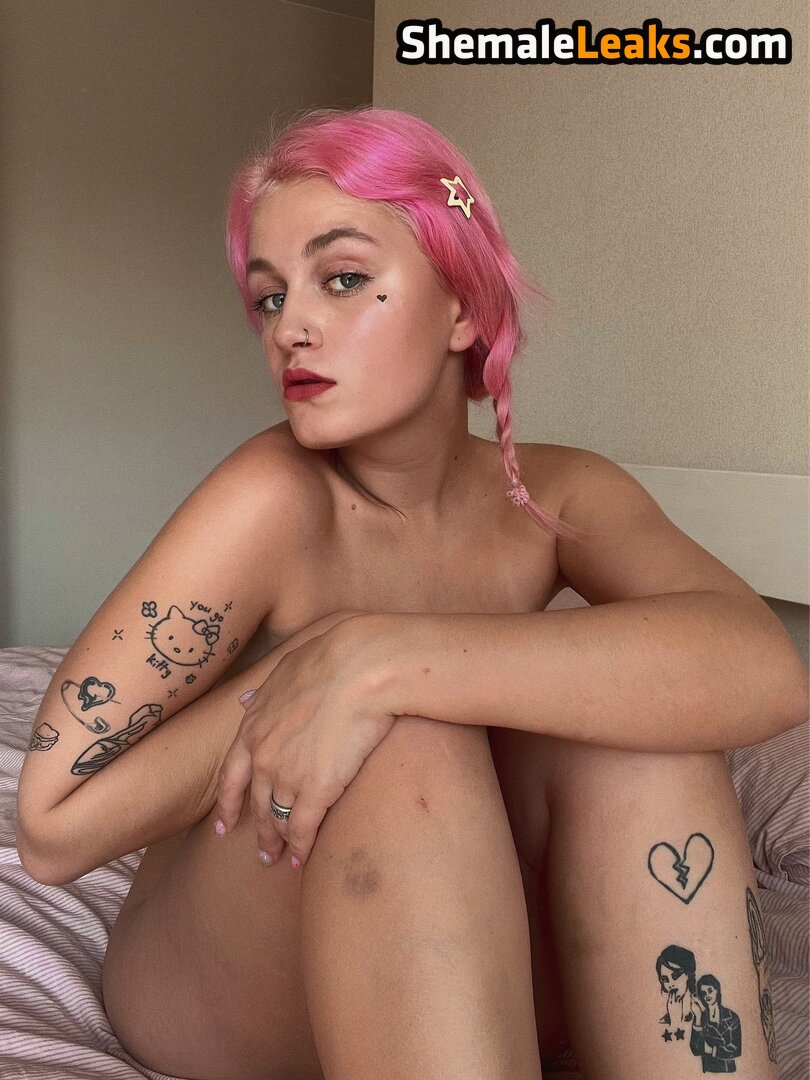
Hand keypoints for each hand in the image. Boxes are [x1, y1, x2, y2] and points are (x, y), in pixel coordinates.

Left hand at [215, 612, 395, 868]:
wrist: (362, 666)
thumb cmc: (334, 657)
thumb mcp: (287, 667)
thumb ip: (265, 690)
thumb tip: (245, 700)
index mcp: (254, 724)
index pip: (232, 773)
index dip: (228, 802)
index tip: (224, 825)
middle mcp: (263, 753)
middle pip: (255, 802)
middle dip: (258, 830)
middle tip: (262, 852)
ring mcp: (287, 774)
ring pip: (276, 819)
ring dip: (279, 842)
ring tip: (282, 859)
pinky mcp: (316, 788)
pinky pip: (302, 829)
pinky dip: (301, 849)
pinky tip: (302, 861)